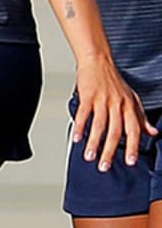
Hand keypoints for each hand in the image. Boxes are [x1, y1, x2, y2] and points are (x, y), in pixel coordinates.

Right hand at [72, 53, 157, 171]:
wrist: (99, 61)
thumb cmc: (113, 81)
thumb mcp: (132, 98)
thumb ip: (141, 117)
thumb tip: (152, 132)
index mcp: (129, 106)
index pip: (133, 129)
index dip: (132, 146)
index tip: (130, 161)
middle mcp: (117, 104)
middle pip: (115, 131)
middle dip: (110, 151)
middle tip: (104, 166)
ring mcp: (102, 100)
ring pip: (99, 125)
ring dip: (93, 143)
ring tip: (89, 156)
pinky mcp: (87, 95)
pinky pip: (83, 114)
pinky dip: (79, 127)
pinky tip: (76, 138)